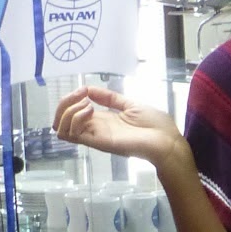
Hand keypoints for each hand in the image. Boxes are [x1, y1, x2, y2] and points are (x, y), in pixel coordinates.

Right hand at [53, 84, 183, 168]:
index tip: (83, 89)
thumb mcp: (129, 104)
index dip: (72, 98)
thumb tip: (89, 88)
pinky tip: (90, 110)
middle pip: (63, 121)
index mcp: (102, 120)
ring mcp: (96, 137)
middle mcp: (95, 129)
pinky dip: (76, 118)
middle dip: (64, 103)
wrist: (167, 141)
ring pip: (63, 129)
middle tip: (79, 96)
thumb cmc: (155, 125)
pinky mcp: (100, 142)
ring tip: (86, 104)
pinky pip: (74, 134)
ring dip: (68, 111)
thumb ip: (109, 97)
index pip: (73, 113)